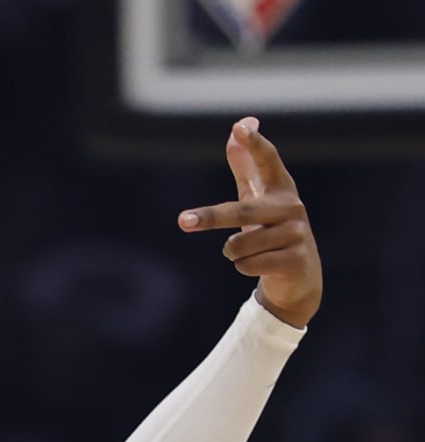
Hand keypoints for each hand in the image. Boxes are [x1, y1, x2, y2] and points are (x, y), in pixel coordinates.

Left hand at [178, 118, 321, 327]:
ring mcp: (297, 234)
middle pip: (242, 211)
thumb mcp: (258, 196)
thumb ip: (247, 165)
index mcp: (281, 188)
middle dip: (210, 217)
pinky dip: (244, 267)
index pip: (267, 161)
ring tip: (251, 253)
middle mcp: (292, 207)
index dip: (254, 144)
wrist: (299, 275)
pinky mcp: (296, 260)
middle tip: (182, 221)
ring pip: (239, 244)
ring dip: (233, 252)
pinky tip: (261, 265)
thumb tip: (240, 124)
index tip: (239, 128)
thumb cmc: (271, 228)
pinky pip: (248, 264)